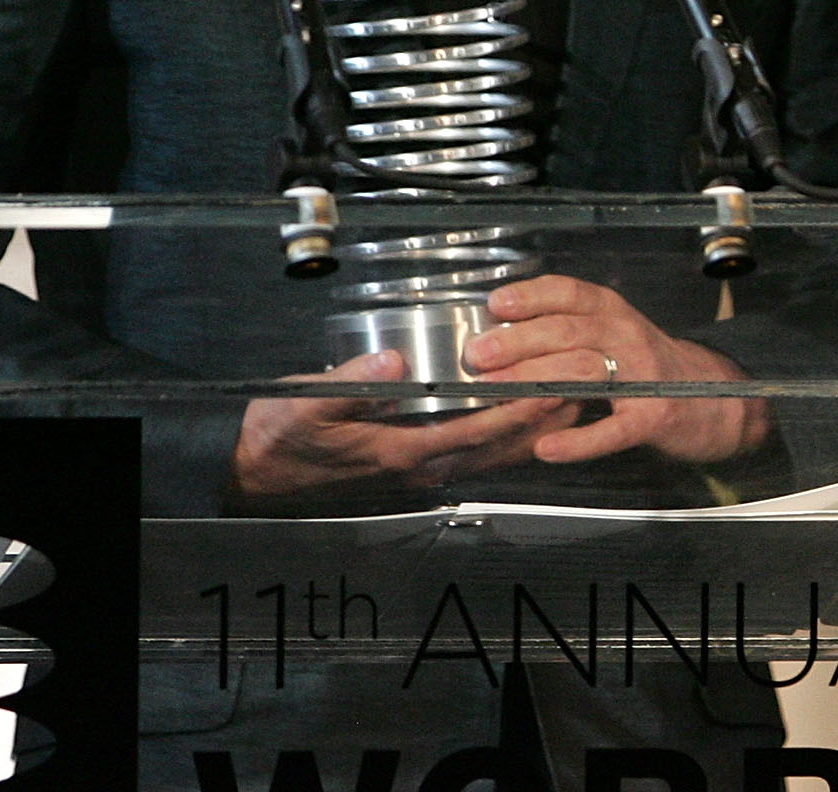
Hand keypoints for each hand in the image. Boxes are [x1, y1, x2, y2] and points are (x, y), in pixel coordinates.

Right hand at [229, 351, 573, 503]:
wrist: (257, 471)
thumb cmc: (281, 434)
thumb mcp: (307, 403)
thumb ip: (354, 383)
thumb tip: (397, 364)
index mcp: (399, 449)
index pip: (472, 429)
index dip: (514, 410)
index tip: (551, 386)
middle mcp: (417, 466)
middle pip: (493, 446)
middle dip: (539, 420)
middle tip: (580, 390)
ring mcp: (416, 470)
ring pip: (488, 455)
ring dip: (530, 432)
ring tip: (569, 405)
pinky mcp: (412, 466)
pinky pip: (471, 456)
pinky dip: (504, 442)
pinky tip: (524, 428)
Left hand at [465, 275, 770, 465]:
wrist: (715, 399)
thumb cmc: (648, 367)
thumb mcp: (612, 336)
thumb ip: (567, 332)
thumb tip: (499, 336)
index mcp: (613, 312)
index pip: (570, 293)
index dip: (532, 296)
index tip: (496, 304)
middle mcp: (627, 336)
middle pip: (567, 331)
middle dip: (517, 342)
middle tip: (478, 355)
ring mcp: (642, 376)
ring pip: (583, 371)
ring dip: (535, 380)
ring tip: (497, 392)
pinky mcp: (652, 417)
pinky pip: (612, 429)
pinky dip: (578, 441)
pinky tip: (547, 448)